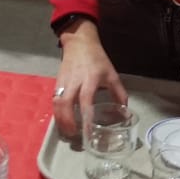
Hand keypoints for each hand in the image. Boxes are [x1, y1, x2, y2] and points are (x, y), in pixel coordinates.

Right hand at [54, 21, 126, 136]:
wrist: (79, 43)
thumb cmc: (97, 59)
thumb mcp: (112, 74)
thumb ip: (119, 93)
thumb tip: (125, 112)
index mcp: (90, 79)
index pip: (86, 101)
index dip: (86, 117)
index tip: (88, 132)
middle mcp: (74, 81)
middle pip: (65, 103)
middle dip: (66, 121)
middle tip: (72, 135)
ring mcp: (63, 82)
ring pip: (56, 103)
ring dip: (59, 119)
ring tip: (66, 131)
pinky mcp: (57, 82)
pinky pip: (54, 100)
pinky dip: (57, 112)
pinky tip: (61, 121)